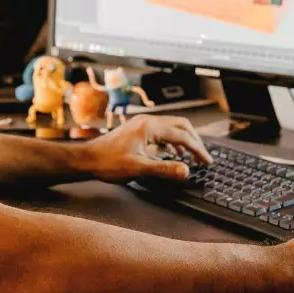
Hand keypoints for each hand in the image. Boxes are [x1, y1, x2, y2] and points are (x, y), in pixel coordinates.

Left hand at [78, 115, 210, 183]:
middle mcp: (147, 121)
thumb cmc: (107, 162)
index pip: (182, 135)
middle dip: (194, 140)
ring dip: (184, 140)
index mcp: (149, 127)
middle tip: (203, 157)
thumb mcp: (137, 169)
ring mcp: (142, 124)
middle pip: (181, 125)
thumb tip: (186, 171)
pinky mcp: (137, 130)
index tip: (207, 161)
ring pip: (172, 127)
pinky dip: (173, 141)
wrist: (86, 159)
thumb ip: (163, 169)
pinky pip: (162, 131)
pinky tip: (173, 154)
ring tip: (192, 156)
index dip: (197, 149)